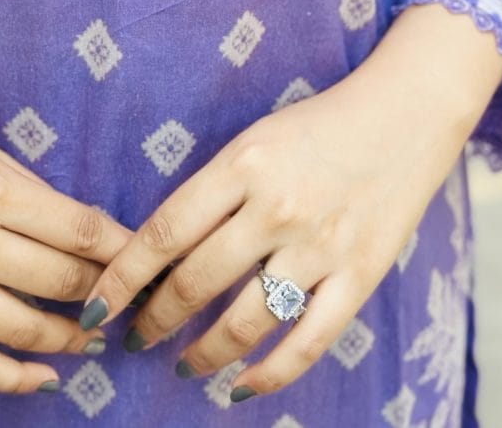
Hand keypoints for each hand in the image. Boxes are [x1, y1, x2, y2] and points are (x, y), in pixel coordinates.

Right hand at [0, 94, 132, 394]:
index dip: (123, 250)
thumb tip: (88, 234)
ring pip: (27, 330)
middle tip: (132, 297)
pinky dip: (16, 378)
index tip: (148, 260)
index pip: (80, 232)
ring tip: (97, 334)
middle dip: (107, 291)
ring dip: (73, 337)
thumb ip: (32, 192)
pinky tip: (48, 377)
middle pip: (62, 281)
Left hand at [77, 60, 474, 402]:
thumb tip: (160, 249)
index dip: (123, 276)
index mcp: (242, 165)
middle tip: (135, 338)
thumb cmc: (316, 125)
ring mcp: (319, 246)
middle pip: (196, 281)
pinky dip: (270, 375)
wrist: (404, 114)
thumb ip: (213, 189)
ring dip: (205, 353)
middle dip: (155, 319)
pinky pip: (308, 342)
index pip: (164, 232)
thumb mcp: (253, 139)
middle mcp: (276, 208)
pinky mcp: (359, 276)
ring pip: (246, 321)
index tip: (98, 304)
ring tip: (183, 365)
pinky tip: (241, 387)